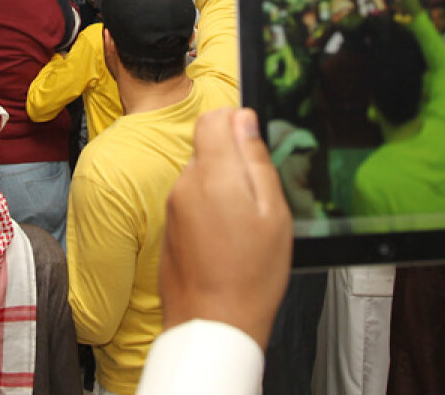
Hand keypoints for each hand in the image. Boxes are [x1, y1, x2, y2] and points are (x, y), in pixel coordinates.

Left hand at [160, 108, 291, 348]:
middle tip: (257, 197)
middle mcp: (186, 185)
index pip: (213, 118)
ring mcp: (174, 207)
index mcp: (214, 175)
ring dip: (221, 187)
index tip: (253, 144)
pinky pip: (191, 201)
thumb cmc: (251, 277)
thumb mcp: (274, 213)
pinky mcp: (169, 227)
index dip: (235, 122)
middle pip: (207, 147)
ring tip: (244, 225)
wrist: (213, 325)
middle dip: (232, 161)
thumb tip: (245, 121)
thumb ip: (257, 160)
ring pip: (200, 175)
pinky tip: (226, 240)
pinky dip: (209, 210)